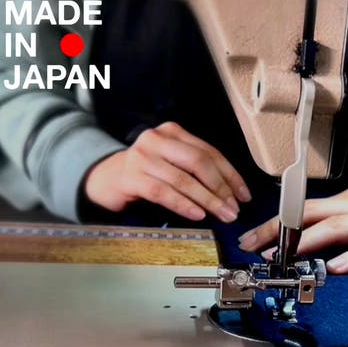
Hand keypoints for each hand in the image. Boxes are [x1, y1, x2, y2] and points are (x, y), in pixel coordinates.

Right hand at [84, 122, 251, 222]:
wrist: (104, 179)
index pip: (210, 152)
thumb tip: (231, 193)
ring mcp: (142, 157)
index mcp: (173, 132)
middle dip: (221, 188)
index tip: (244, 195)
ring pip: (183, 179)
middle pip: (199, 162)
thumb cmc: (146, 173)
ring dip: (207, 199)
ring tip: (222, 214)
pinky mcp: (131, 177)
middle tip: (234, 209)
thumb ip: (196, 170)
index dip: (230, 175)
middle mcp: (157, 139)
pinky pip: (163, 192)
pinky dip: (183, 204)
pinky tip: (198, 214)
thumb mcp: (172, 163)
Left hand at [238, 174, 347, 273]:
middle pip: (311, 213)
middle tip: (251, 246)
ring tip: (282, 256)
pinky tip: (339, 267)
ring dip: (306, 241)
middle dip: (278, 229)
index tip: (252, 237)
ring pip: (337, 227)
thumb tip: (320, 239)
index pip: (306, 208)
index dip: (276, 222)